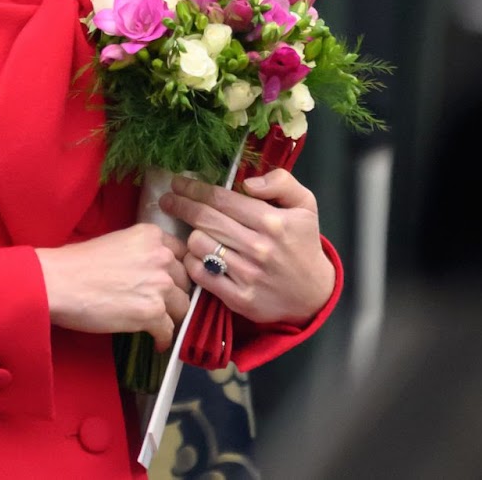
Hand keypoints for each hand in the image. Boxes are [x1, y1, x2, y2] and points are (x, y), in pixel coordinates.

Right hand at [36, 225, 190, 349]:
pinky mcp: (153, 313)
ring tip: (155, 322)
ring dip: (169, 315)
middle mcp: (162, 257)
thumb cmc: (76, 262)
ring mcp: (160, 285)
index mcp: (151, 236)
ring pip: (182, 306)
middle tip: (157, 302)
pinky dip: (162, 338)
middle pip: (184, 281)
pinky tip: (155, 341)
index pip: (182, 254)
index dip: (174, 270)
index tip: (167, 281)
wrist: (58, 282)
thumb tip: (151, 272)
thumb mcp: (115, 242)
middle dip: (173, 292)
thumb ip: (141, 253)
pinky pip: (169, 330)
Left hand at [160, 170, 335, 325]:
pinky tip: (198, 255)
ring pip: (198, 244)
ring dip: (191, 235)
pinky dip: (193, 261)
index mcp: (272, 222)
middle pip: (204, 219)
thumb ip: (282, 183)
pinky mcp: (239, 298)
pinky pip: (200, 273)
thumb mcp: (305, 206)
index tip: (178, 183)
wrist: (313, 294)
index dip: (194, 189)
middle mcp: (259, 248)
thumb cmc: (302, 243)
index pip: (220, 199)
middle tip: (168, 200)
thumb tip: (248, 183)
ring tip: (194, 231)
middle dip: (181, 205)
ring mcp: (248, 275)